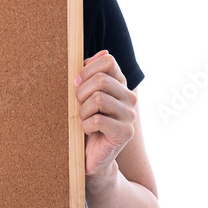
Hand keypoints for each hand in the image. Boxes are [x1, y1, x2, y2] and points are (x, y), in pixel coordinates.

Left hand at [74, 49, 137, 177]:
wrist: (91, 155)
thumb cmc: (86, 122)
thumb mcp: (85, 94)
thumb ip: (92, 73)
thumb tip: (103, 52)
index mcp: (121, 84)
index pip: (108, 61)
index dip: (87, 70)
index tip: (77, 83)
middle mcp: (130, 98)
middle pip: (100, 80)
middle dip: (81, 93)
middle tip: (78, 107)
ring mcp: (130, 115)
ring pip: (98, 99)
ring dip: (83, 111)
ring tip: (84, 120)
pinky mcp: (126, 133)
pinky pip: (98, 120)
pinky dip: (86, 126)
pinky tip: (88, 132)